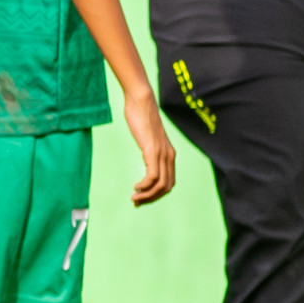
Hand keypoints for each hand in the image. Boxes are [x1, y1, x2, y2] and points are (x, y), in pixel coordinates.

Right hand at [124, 87, 174, 204]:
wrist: (141, 101)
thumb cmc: (141, 115)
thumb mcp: (147, 135)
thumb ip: (149, 145)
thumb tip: (145, 149)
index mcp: (169, 154)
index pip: (169, 182)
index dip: (156, 194)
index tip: (141, 196)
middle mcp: (169, 156)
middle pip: (166, 187)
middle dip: (152, 198)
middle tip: (136, 202)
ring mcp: (162, 154)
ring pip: (160, 184)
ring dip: (147, 195)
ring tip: (134, 197)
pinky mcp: (153, 151)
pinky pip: (153, 176)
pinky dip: (145, 186)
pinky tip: (136, 186)